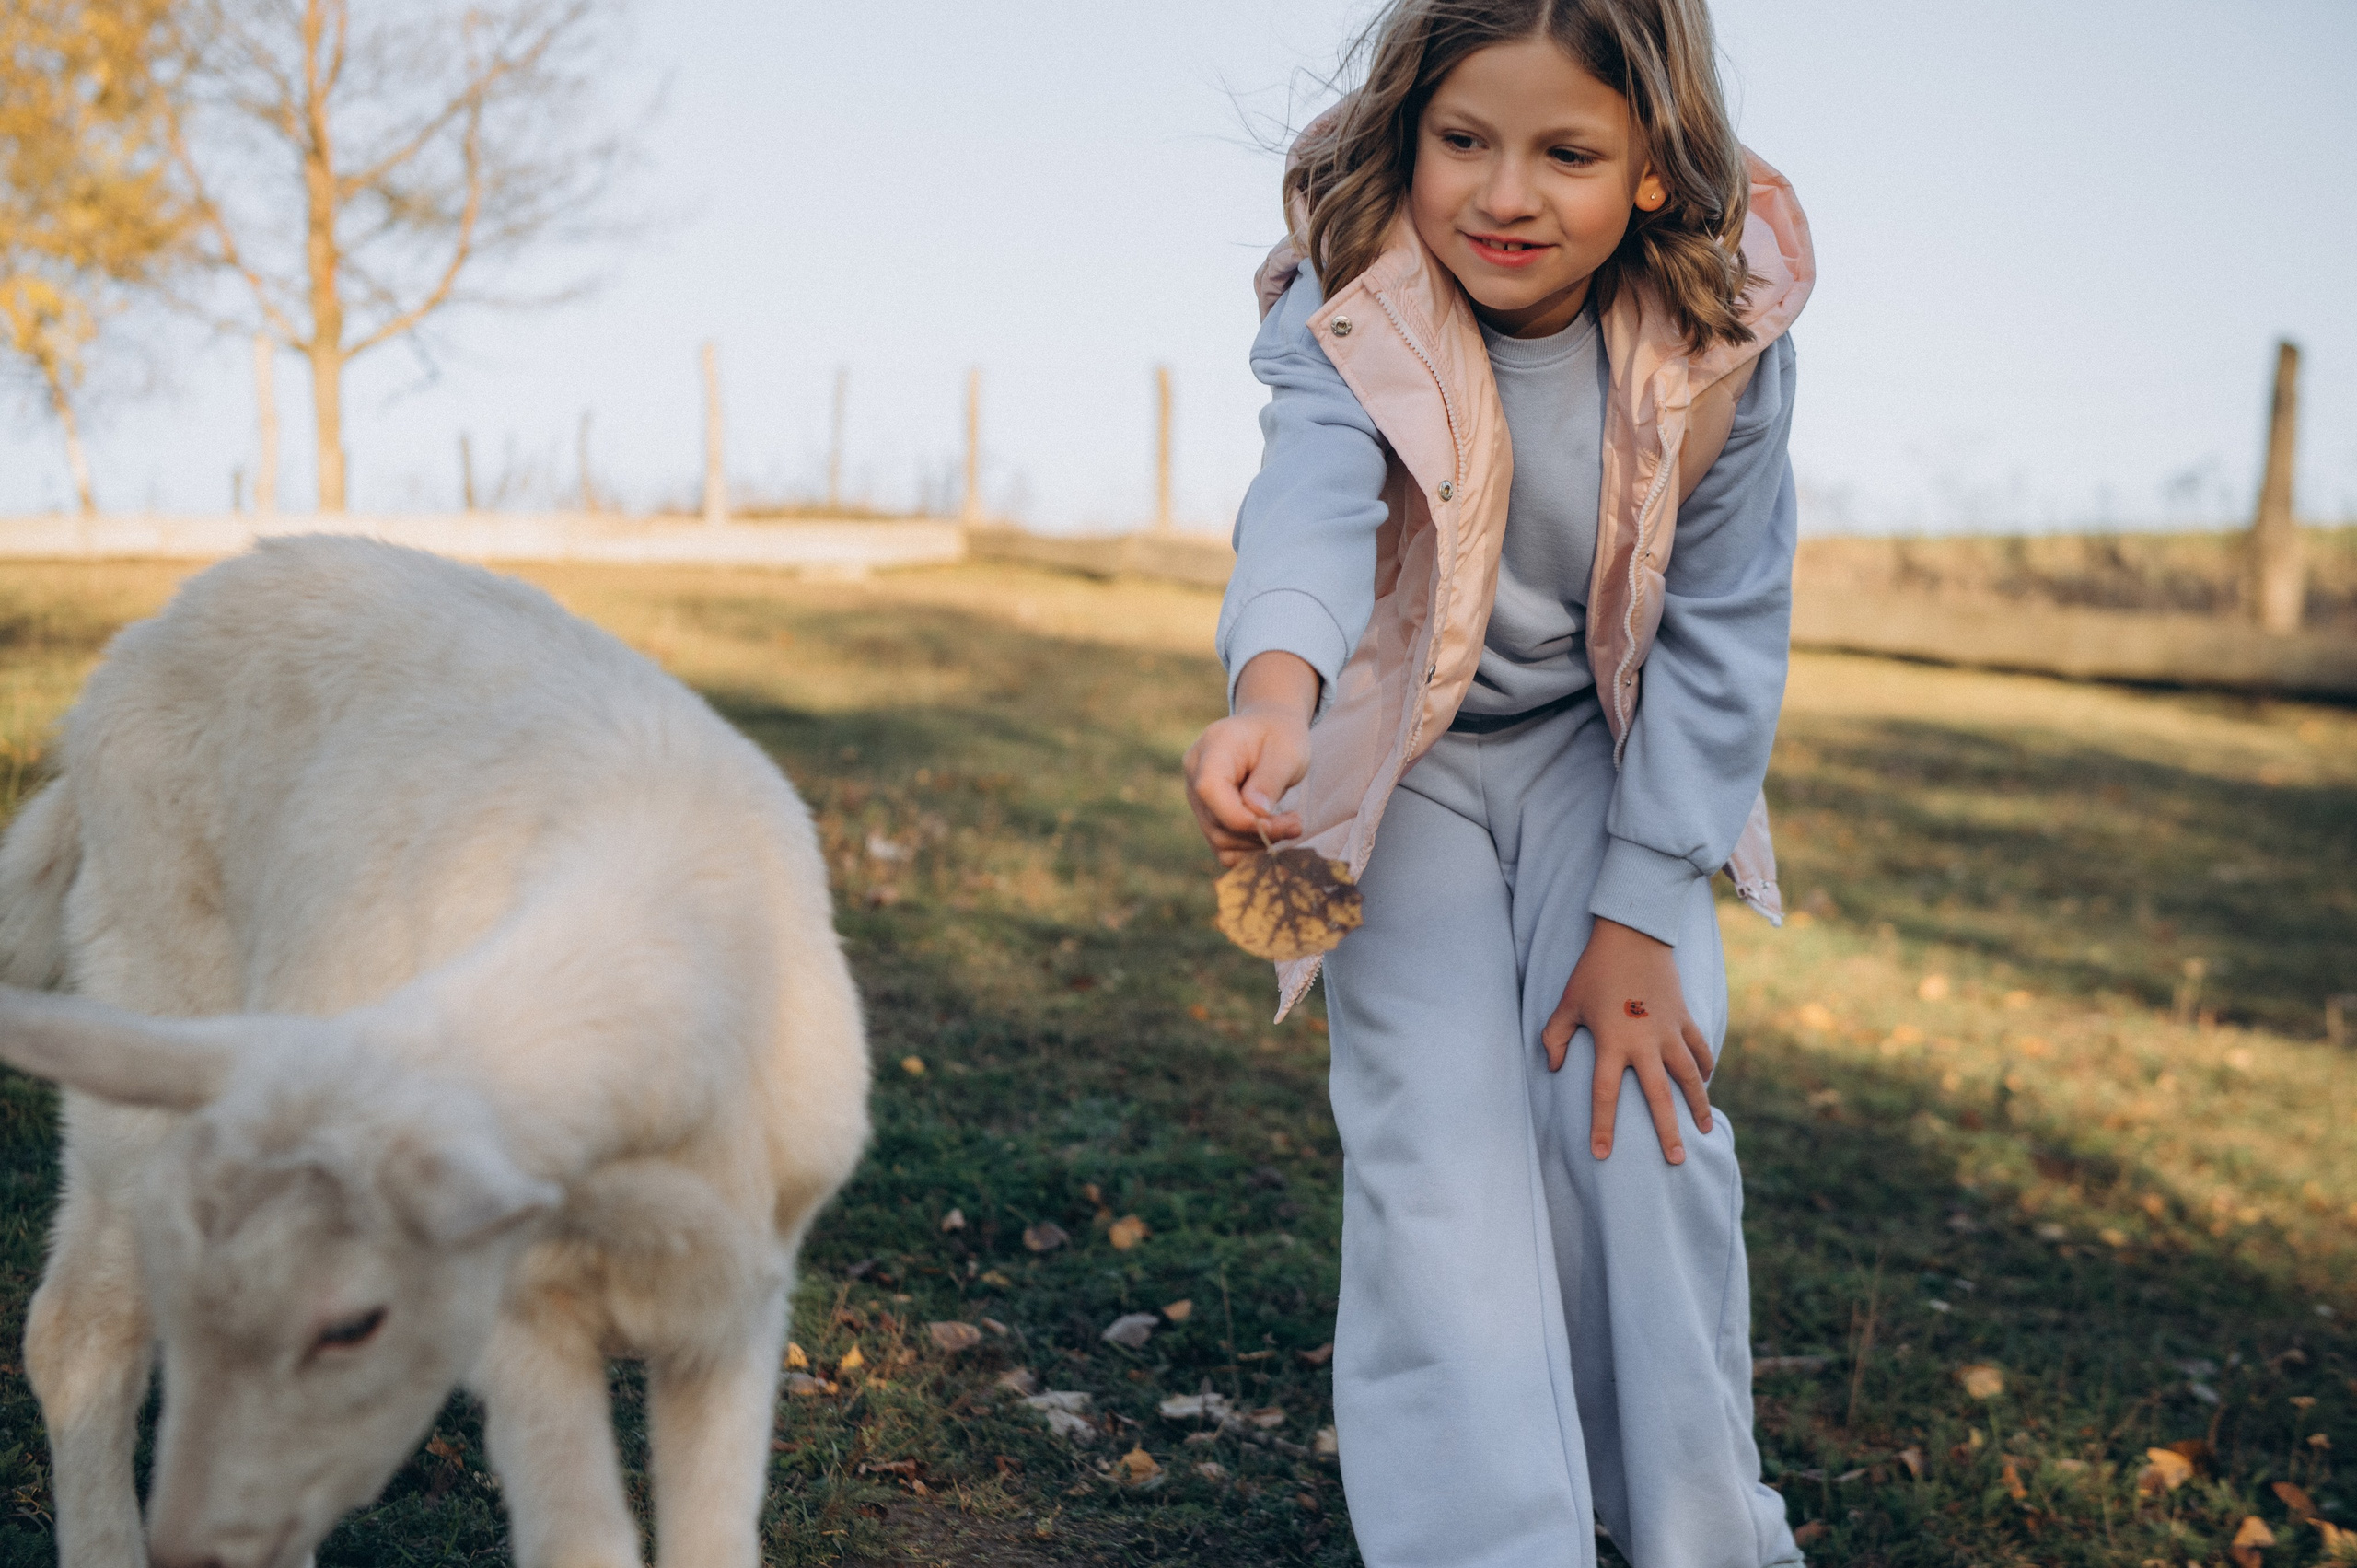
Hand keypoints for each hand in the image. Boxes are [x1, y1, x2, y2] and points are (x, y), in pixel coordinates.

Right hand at [1183, 652, 1317, 866]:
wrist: (1269, 730)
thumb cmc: (1280, 736)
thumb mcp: (1287, 752)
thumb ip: (1270, 780)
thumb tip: (1256, 812)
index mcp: (1211, 748)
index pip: (1210, 790)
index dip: (1241, 817)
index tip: (1278, 822)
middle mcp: (1194, 773)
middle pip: (1216, 821)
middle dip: (1259, 832)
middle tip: (1296, 823)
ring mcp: (1196, 797)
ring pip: (1219, 839)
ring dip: (1257, 841)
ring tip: (1290, 824)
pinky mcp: (1206, 815)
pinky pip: (1222, 846)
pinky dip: (1248, 847)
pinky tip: (1270, 831)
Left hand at [1540, 917, 1714, 1163]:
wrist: (1632, 935)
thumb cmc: (1593, 971)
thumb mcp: (1566, 1004)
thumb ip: (1554, 1038)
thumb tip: (1552, 1067)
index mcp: (1611, 1042)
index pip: (1604, 1094)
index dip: (1602, 1127)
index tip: (1602, 1155)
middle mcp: (1644, 1042)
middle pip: (1658, 1097)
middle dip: (1667, 1132)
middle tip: (1676, 1162)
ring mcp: (1669, 1031)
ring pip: (1690, 1077)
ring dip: (1698, 1105)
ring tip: (1705, 1131)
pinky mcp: (1685, 1018)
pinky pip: (1700, 1049)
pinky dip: (1705, 1068)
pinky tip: (1706, 1084)